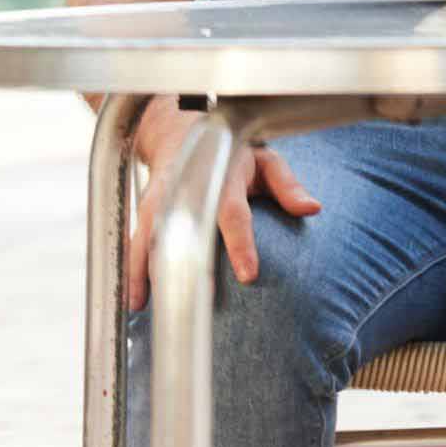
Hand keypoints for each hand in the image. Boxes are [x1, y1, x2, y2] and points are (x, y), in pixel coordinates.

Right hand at [127, 101, 321, 310]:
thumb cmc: (232, 152)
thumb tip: (313, 209)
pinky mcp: (144, 214)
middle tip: (198, 308)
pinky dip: (132, 274)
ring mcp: (159, 202)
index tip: (249, 275)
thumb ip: (288, 185)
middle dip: (191, 270)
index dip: (240, 244)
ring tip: (161, 313)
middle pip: (186, 233)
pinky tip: (136, 303)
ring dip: (153, 277)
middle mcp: (186, 190)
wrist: (181, 133)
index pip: (232, 213)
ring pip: (153, 242)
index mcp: (222, 176)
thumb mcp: (265, 159)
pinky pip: (136, 246)